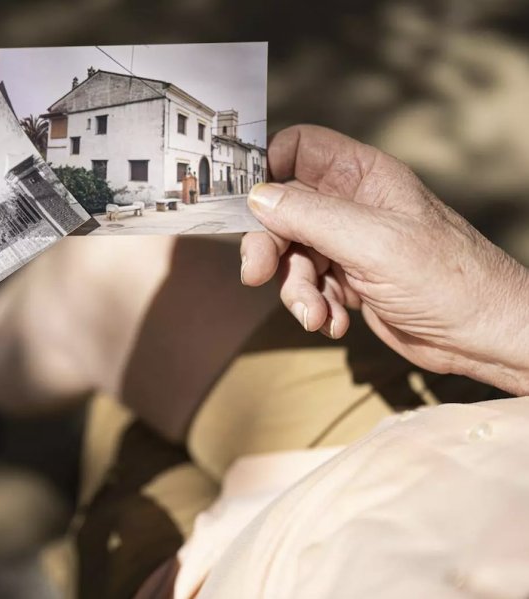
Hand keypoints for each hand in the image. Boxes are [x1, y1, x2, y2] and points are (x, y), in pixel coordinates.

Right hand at [241, 125, 528, 394]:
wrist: (482, 336)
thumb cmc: (450, 279)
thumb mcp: (374, 242)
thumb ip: (310, 216)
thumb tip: (258, 197)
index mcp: (363, 176)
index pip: (299, 149)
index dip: (266, 167)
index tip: (243, 201)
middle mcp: (351, 205)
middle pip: (282, 209)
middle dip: (269, 245)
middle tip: (258, 273)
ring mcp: (348, 243)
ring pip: (291, 254)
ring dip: (295, 288)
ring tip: (316, 314)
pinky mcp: (348, 279)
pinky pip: (308, 286)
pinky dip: (312, 306)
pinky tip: (332, 322)